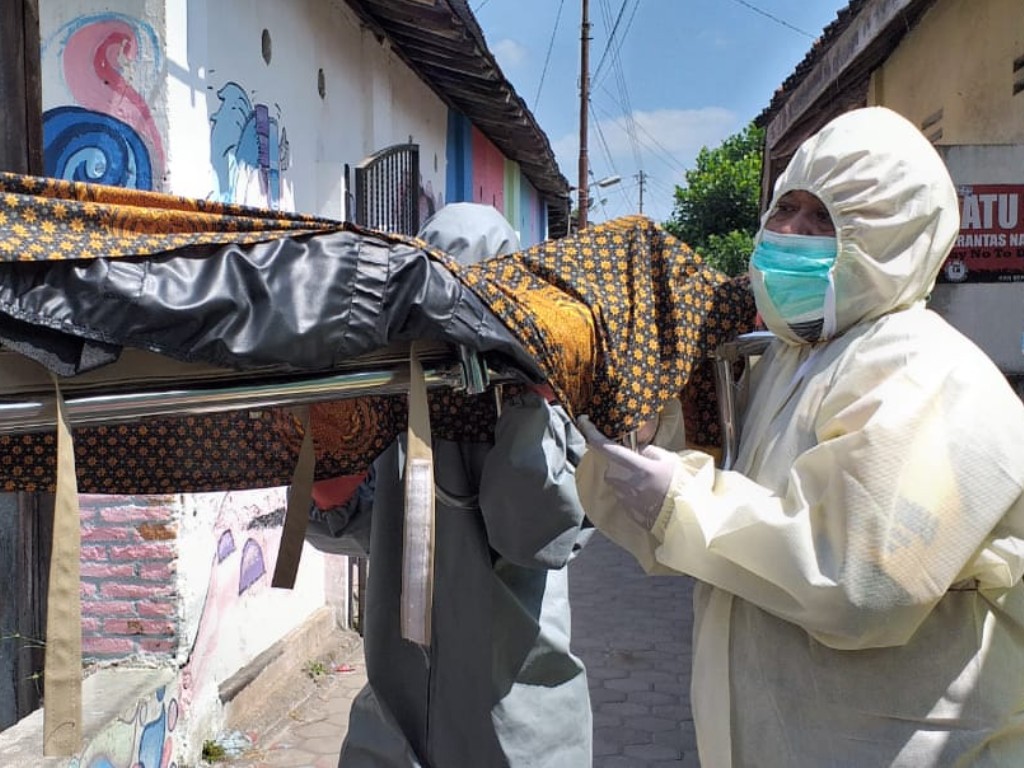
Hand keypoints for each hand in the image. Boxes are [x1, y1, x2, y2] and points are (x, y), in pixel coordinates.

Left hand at [576, 415, 675, 529]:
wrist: (681, 518)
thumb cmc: (678, 487)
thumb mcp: (669, 460)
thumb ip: (649, 450)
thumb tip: (638, 449)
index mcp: (635, 466)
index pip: (605, 446)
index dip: (591, 431)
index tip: (583, 421)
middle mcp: (623, 481)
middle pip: (612, 464)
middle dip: (623, 462)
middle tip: (645, 466)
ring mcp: (622, 496)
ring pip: (617, 479)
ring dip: (628, 477)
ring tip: (651, 483)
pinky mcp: (624, 508)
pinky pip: (623, 493)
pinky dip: (632, 491)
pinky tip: (648, 495)